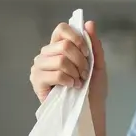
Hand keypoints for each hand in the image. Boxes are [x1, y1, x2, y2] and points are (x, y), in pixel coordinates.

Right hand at [30, 20, 107, 135]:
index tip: (87, 53)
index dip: (76, 38)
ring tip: (78, 82)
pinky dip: (68, 80)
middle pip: (63, 45)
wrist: (90, 113)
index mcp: (59, 47)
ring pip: (60, 59)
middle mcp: (46, 54)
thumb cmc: (93, 90)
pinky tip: (71, 87)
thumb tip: (89, 23)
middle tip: (84, 74)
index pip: (61, 29)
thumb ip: (93, 44)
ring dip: (75, 72)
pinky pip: (55, 73)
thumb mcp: (98, 65)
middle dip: (80, 61)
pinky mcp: (37, 82)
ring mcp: (39, 67)